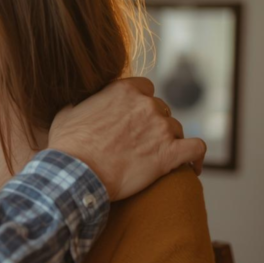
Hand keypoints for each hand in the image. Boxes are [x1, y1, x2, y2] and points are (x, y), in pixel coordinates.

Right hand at [47, 77, 204, 201]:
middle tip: (140, 143)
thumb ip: (84, 102)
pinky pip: (196, 149)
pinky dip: (196, 158)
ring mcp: (160, 128)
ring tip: (156, 159)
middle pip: (161, 109)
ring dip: (168, 141)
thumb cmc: (68, 146)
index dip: (140, 103)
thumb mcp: (67, 112)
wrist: (76, 175)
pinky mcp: (170, 154)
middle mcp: (146, 104)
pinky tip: (191, 167)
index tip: (133, 118)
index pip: (145, 88)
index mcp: (123, 90)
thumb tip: (83, 102)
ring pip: (176, 129)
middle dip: (152, 124)